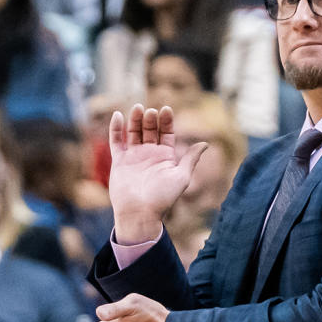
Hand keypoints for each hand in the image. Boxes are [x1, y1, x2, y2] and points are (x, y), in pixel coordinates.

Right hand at [109, 104, 206, 242]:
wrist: (140, 213)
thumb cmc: (163, 197)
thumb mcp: (181, 176)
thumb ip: (191, 159)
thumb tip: (205, 143)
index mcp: (165, 156)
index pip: (166, 132)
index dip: (166, 121)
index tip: (166, 109)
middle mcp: (149, 154)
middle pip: (149, 130)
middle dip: (150, 119)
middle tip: (151, 112)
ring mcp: (134, 156)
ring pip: (134, 132)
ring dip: (135, 120)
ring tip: (138, 108)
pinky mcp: (119, 161)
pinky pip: (116, 141)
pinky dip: (116, 129)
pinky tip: (118, 115)